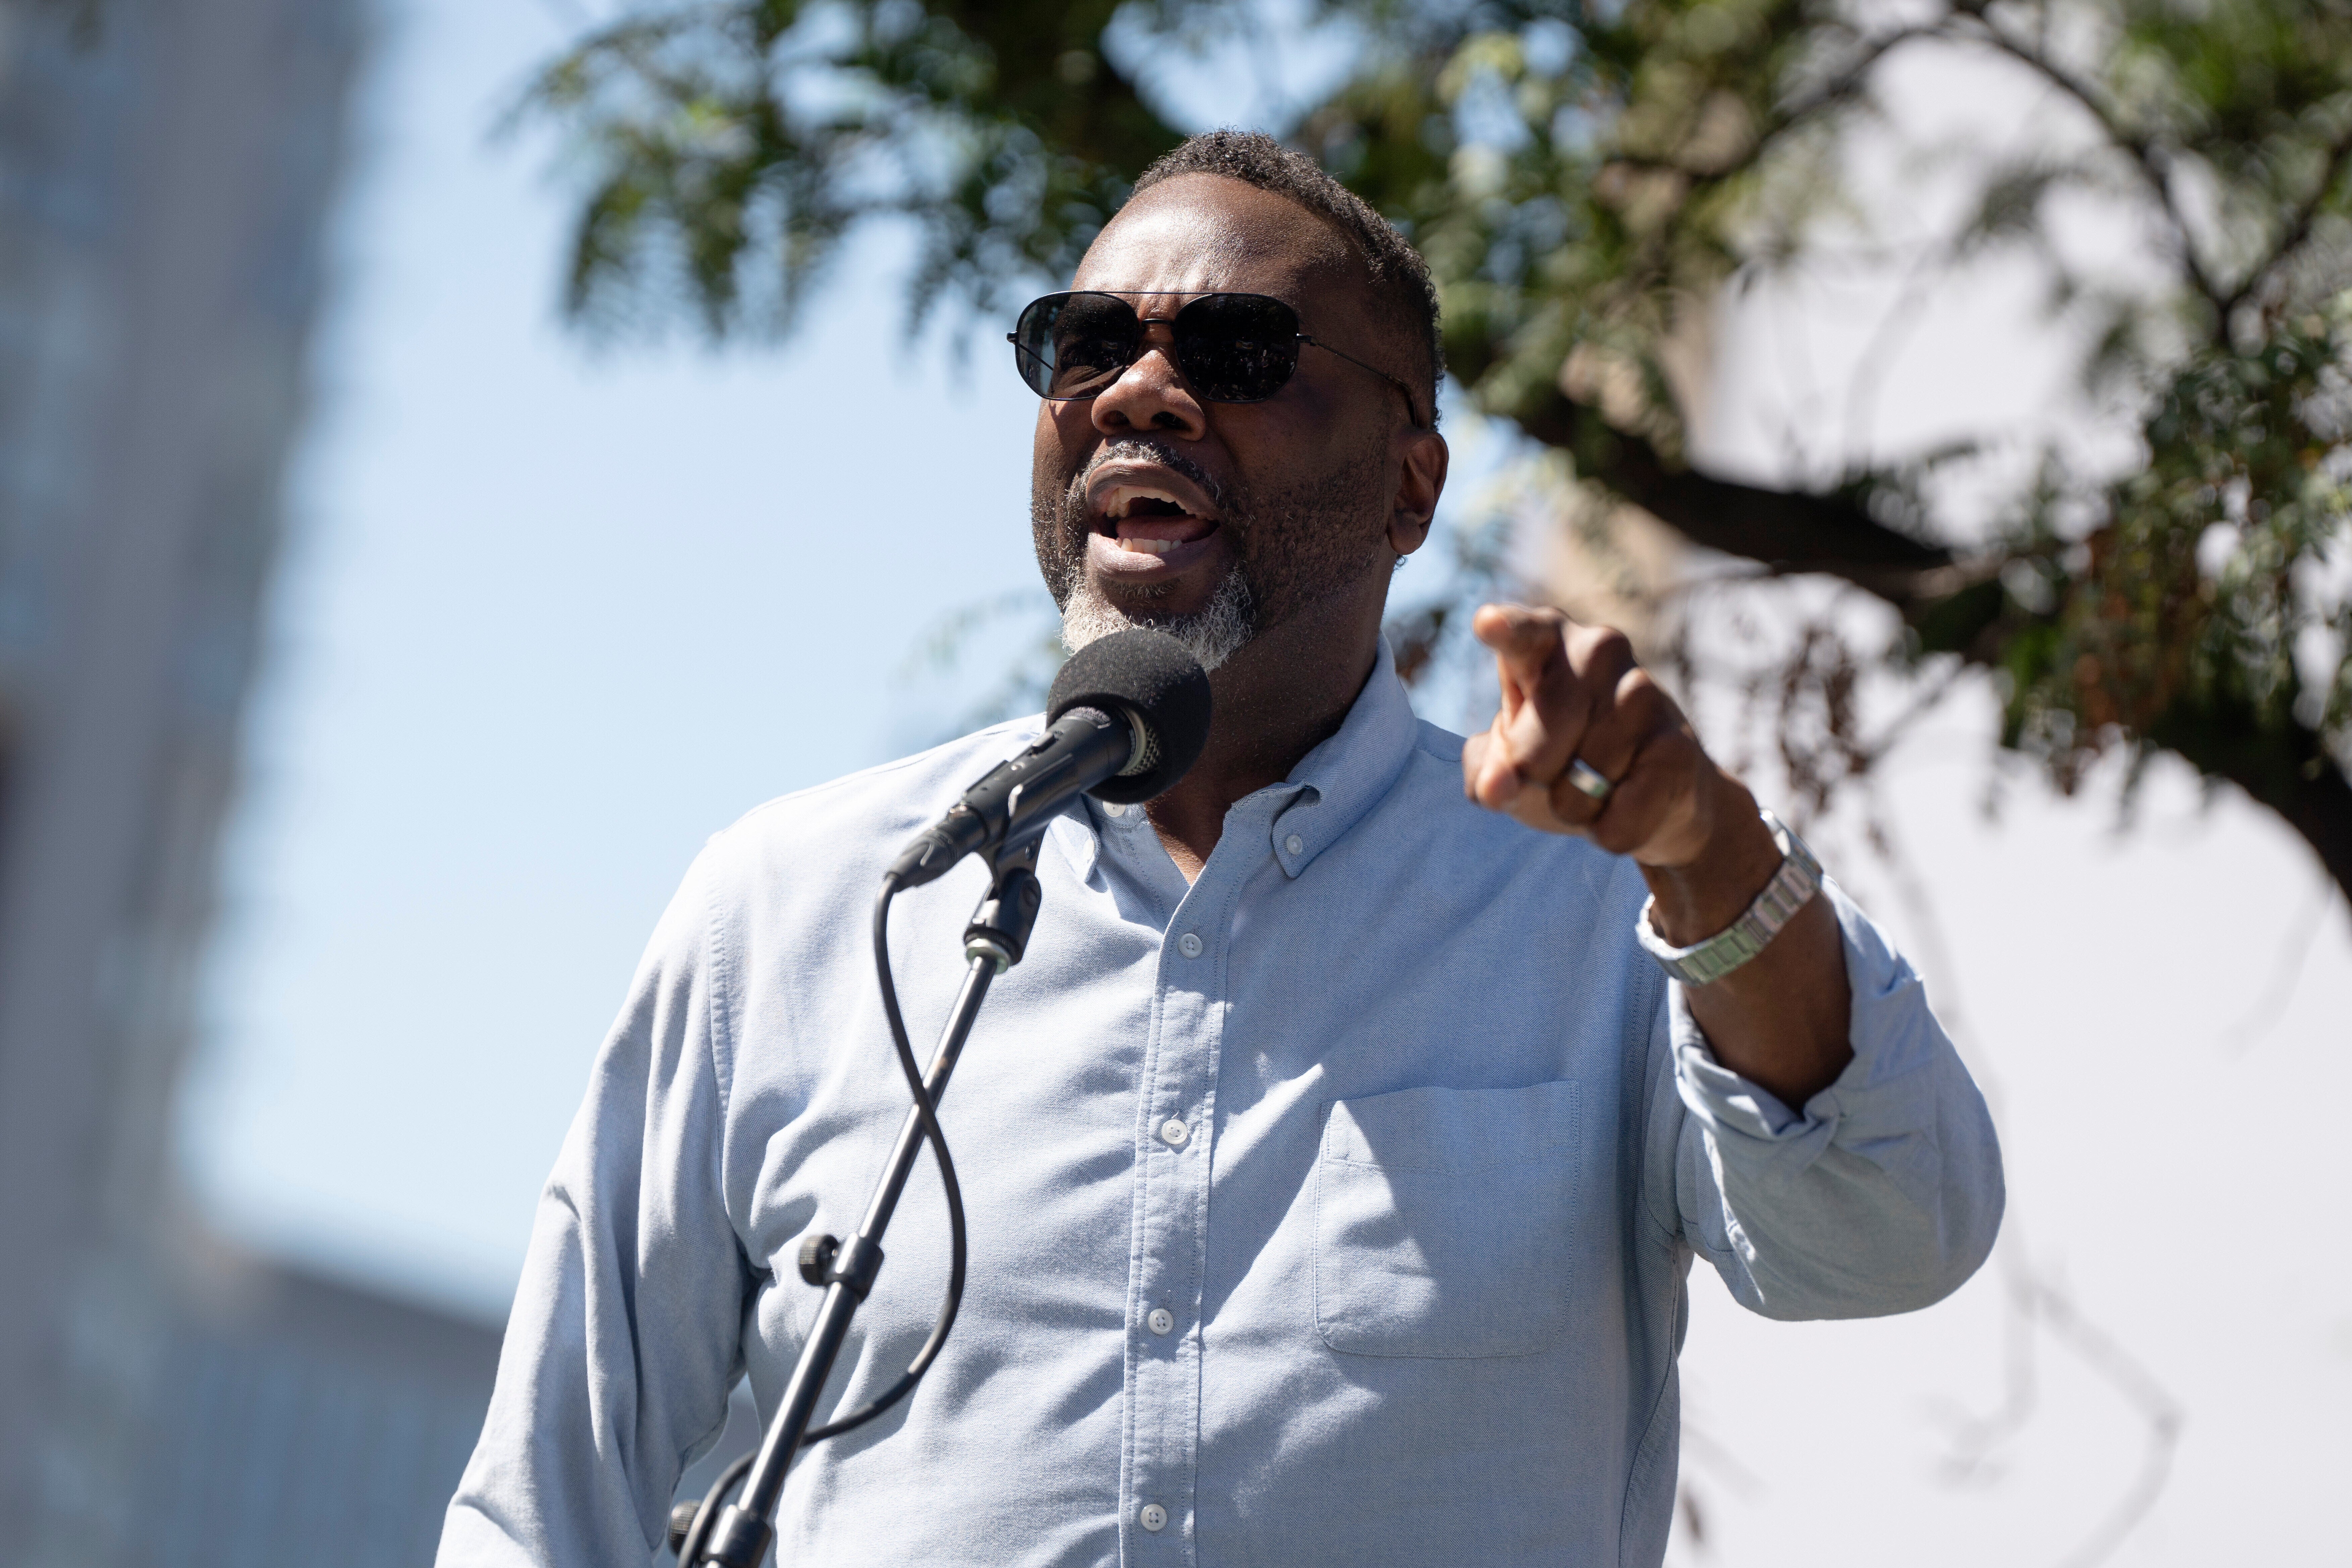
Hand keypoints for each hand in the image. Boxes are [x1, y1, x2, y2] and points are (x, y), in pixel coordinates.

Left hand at [1461, 603, 1726, 870]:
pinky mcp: (1679, 744)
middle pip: (1536, 746)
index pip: (1521, 634)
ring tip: (1598, 786)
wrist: (1656, 800)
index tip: (1486, 624)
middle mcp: (1598, 650)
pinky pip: (1621, 815)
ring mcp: (1643, 692)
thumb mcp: (1511, 764)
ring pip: (1579, 786)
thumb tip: (1495, 789)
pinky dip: (1611, 830)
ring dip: (1576, 809)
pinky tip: (1629, 804)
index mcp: (1545, 642)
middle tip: (1555, 775)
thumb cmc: (1564, 766)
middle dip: (1535, 781)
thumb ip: (1487, 771)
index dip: (1505, 632)